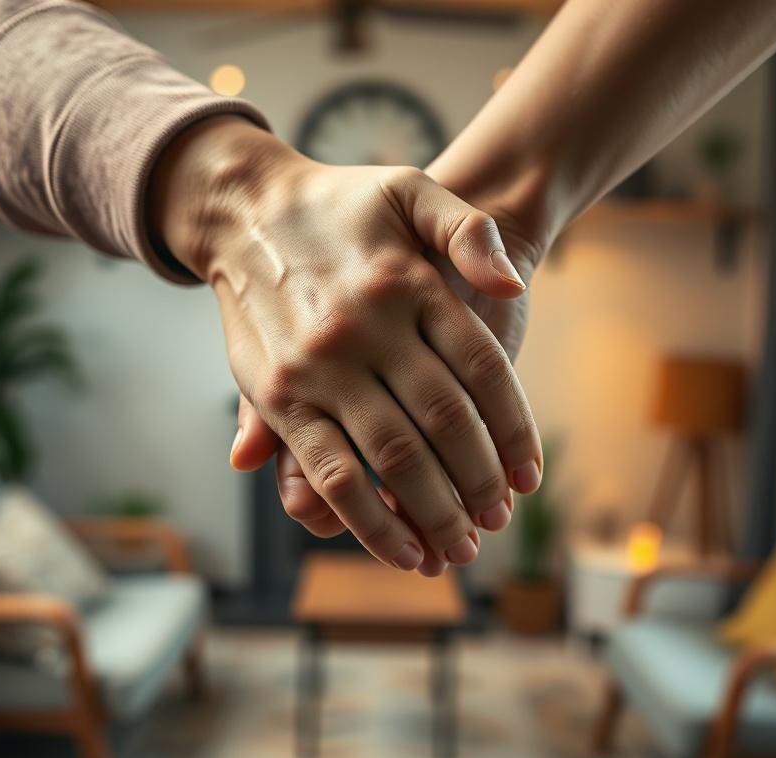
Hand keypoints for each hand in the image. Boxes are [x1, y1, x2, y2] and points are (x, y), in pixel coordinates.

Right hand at [230, 160, 550, 574]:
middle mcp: (364, 327)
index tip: (528, 474)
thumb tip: (510, 290)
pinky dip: (370, 519)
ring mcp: (319, 365)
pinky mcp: (278, 397)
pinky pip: (331, 471)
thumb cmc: (339, 206)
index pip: (481, 368)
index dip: (514, 428)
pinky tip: (402, 549)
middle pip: (445, 421)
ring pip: (394, 457)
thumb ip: (467, 231)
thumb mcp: (410, 190)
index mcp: (405, 283)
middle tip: (498, 521)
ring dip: (436, 513)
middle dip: (481, 482)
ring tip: (460, 549)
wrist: (246, 210)